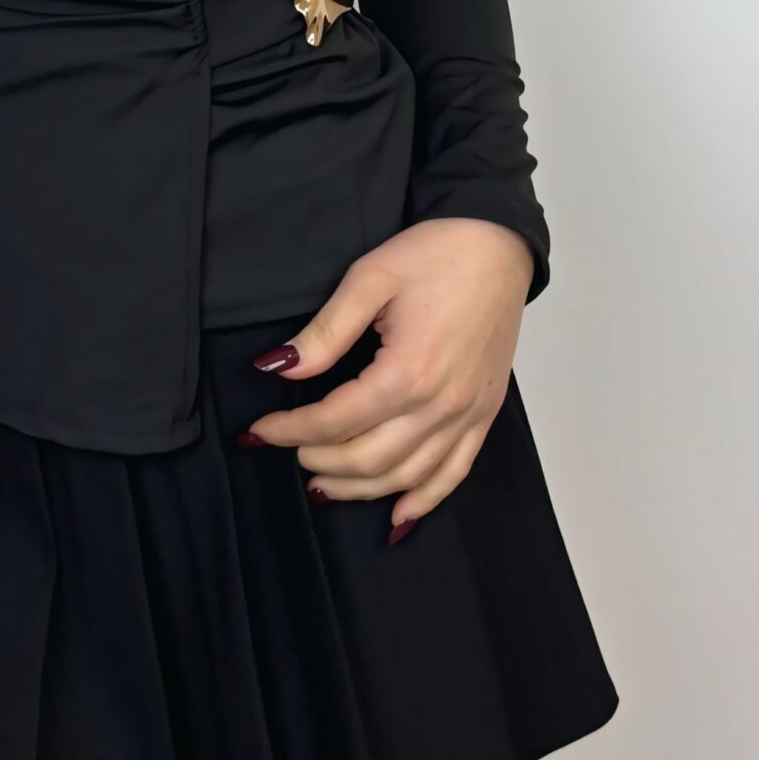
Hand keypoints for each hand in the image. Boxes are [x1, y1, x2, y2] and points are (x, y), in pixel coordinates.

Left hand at [240, 218, 531, 538]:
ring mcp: (468, 414)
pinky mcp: (484, 414)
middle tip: (288, 450)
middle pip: (368, 458)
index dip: (290, 430)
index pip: (335, 421)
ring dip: (360, 489)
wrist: (498, 243)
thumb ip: (324, 333)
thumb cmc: (437, 253)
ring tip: (323, 485)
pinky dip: (424, 500)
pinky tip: (397, 515)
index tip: (259, 429)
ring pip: (407, 476)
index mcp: (408, 371)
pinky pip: (455, 473)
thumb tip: (277, 368)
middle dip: (319, 462)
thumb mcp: (369, 279)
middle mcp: (441, 404)